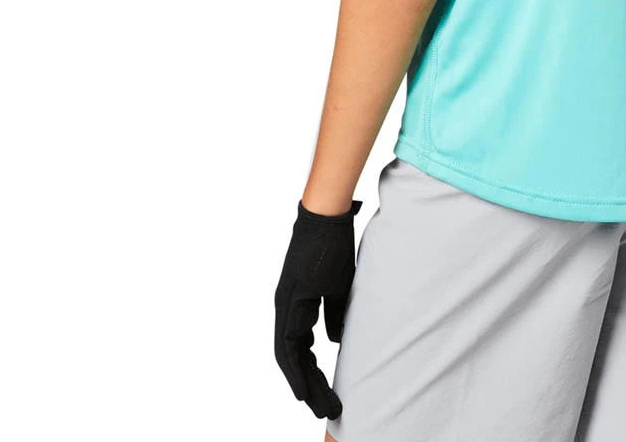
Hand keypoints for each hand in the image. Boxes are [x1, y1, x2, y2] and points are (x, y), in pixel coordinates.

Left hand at [274, 199, 361, 418]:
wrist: (326, 215)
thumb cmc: (333, 244)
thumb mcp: (339, 285)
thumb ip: (335, 313)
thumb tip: (336, 339)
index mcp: (296, 304)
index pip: (299, 348)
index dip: (308, 374)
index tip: (322, 396)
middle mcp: (285, 307)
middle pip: (293, 357)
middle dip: (309, 386)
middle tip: (325, 410)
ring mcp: (285, 303)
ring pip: (288, 355)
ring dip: (303, 383)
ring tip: (318, 406)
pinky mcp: (290, 298)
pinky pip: (288, 342)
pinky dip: (294, 368)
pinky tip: (303, 387)